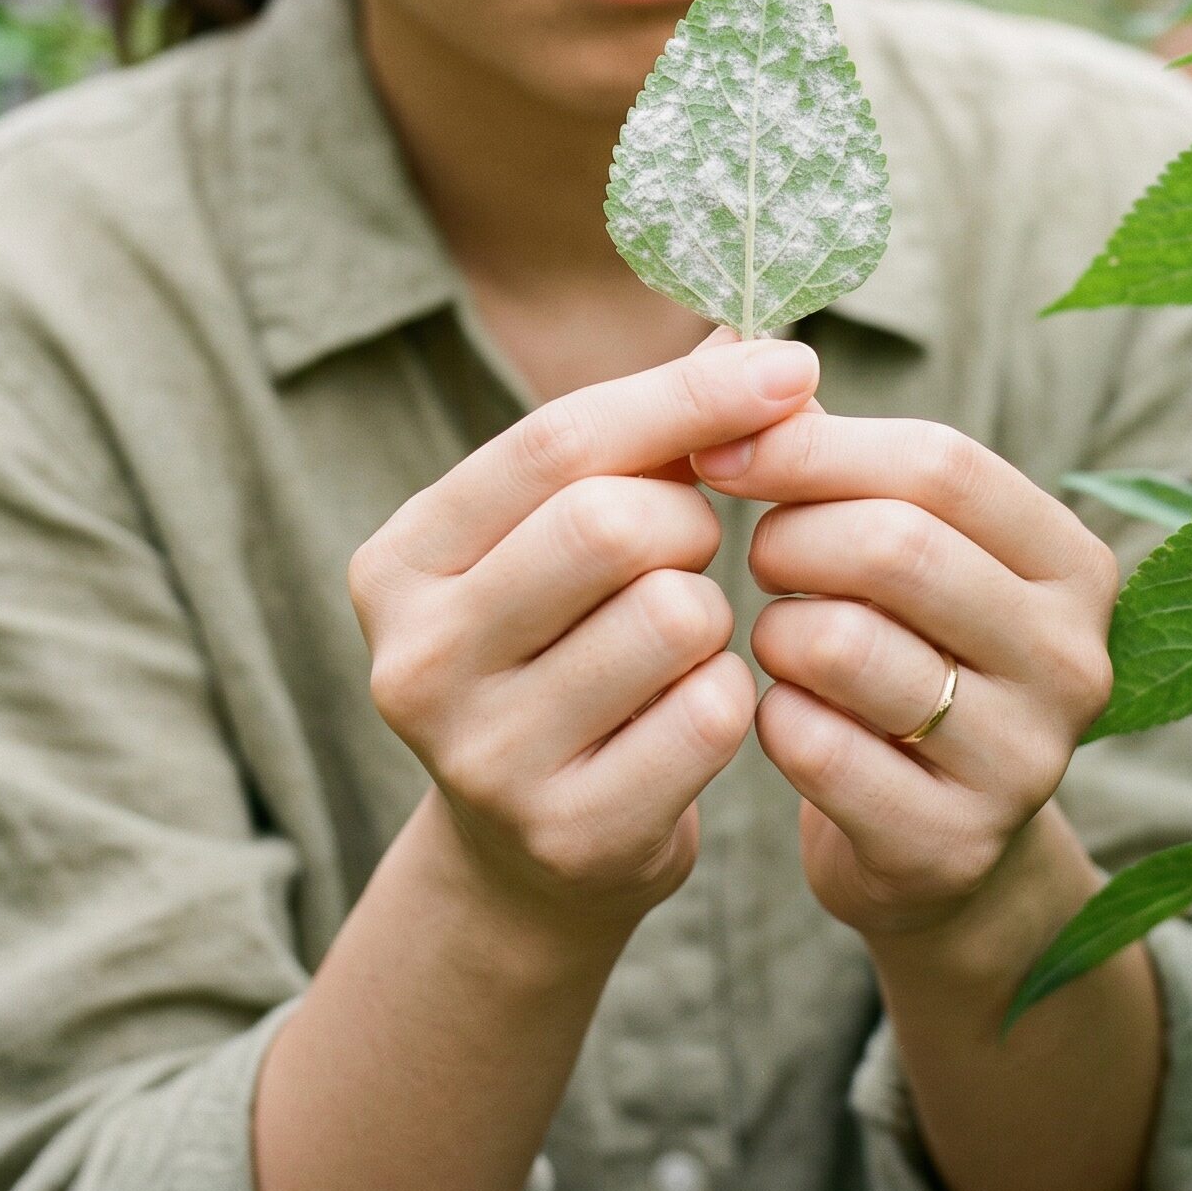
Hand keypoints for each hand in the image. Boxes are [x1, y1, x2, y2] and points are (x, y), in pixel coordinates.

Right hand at [346, 326, 821, 938]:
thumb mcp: (573, 529)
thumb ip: (654, 430)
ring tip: (678, 642)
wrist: (537, 848)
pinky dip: (731, 697)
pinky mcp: (568, 833)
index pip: (555, 441)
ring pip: (675, 616)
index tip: (791, 367)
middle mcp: (416, 658)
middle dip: (689, 521)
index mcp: (400, 558)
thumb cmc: (569, 641)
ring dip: (712, 615)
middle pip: (609, 523)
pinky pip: (714, 714)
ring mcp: (483, 758)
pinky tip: (690, 714)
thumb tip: (765, 341)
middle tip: (692, 549)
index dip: (684, 396)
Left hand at [687, 405, 1118, 942]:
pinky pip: (814, 747)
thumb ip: (830, 451)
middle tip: (758, 556)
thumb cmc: (900, 650)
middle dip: (791, 538)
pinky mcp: (952, 845)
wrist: (928, 842)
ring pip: (845, 646)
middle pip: (896, 546)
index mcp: (1071, 561)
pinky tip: (786, 719)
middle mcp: (1073, 658)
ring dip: (775, 632)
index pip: (940, 462)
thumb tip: (736, 353)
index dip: (815, 446)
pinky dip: (771, 720)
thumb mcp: (897, 546)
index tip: (723, 449)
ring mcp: (1025, 761)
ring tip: (778, 640)